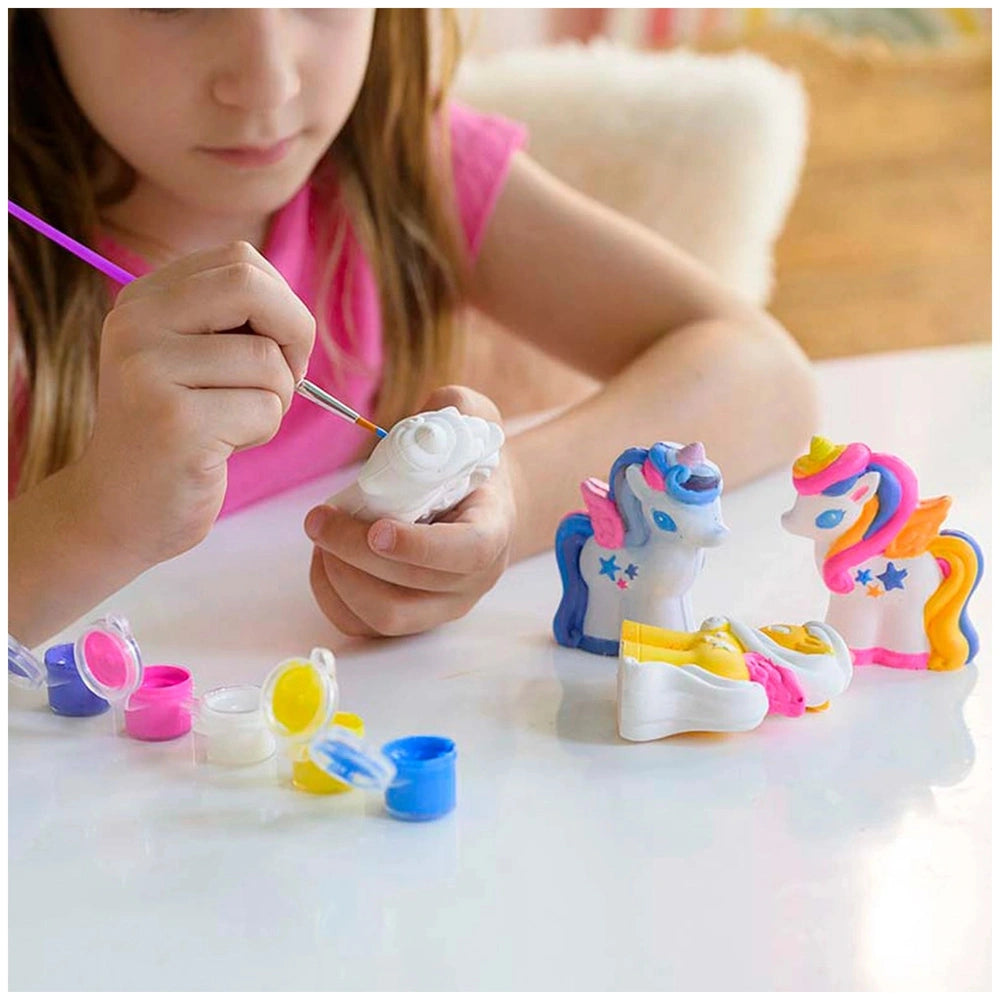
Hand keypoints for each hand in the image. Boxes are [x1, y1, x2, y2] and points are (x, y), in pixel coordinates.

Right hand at [71, 241, 314, 569]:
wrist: (116, 509)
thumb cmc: (173, 432)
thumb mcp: (189, 358)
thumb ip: (231, 320)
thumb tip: (295, 314)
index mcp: (142, 299)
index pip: (240, 260)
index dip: (280, 303)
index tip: (274, 346)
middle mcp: (136, 324)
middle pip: (253, 287)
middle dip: (294, 334)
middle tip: (285, 376)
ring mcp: (149, 372)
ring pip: (269, 362)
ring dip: (276, 399)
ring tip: (234, 423)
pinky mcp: (176, 424)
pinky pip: (265, 409)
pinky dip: (263, 431)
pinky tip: (223, 448)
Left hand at [305, 386, 516, 636]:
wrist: (478, 501)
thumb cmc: (471, 459)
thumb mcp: (474, 419)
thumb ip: (454, 408)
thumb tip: (422, 422)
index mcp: (493, 529)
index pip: (466, 553)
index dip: (419, 547)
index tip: (377, 529)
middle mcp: (472, 579)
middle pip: (411, 587)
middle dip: (354, 553)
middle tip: (318, 518)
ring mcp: (441, 606)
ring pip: (385, 616)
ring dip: (340, 578)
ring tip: (321, 536)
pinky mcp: (411, 618)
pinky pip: (363, 625)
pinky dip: (332, 595)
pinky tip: (325, 558)